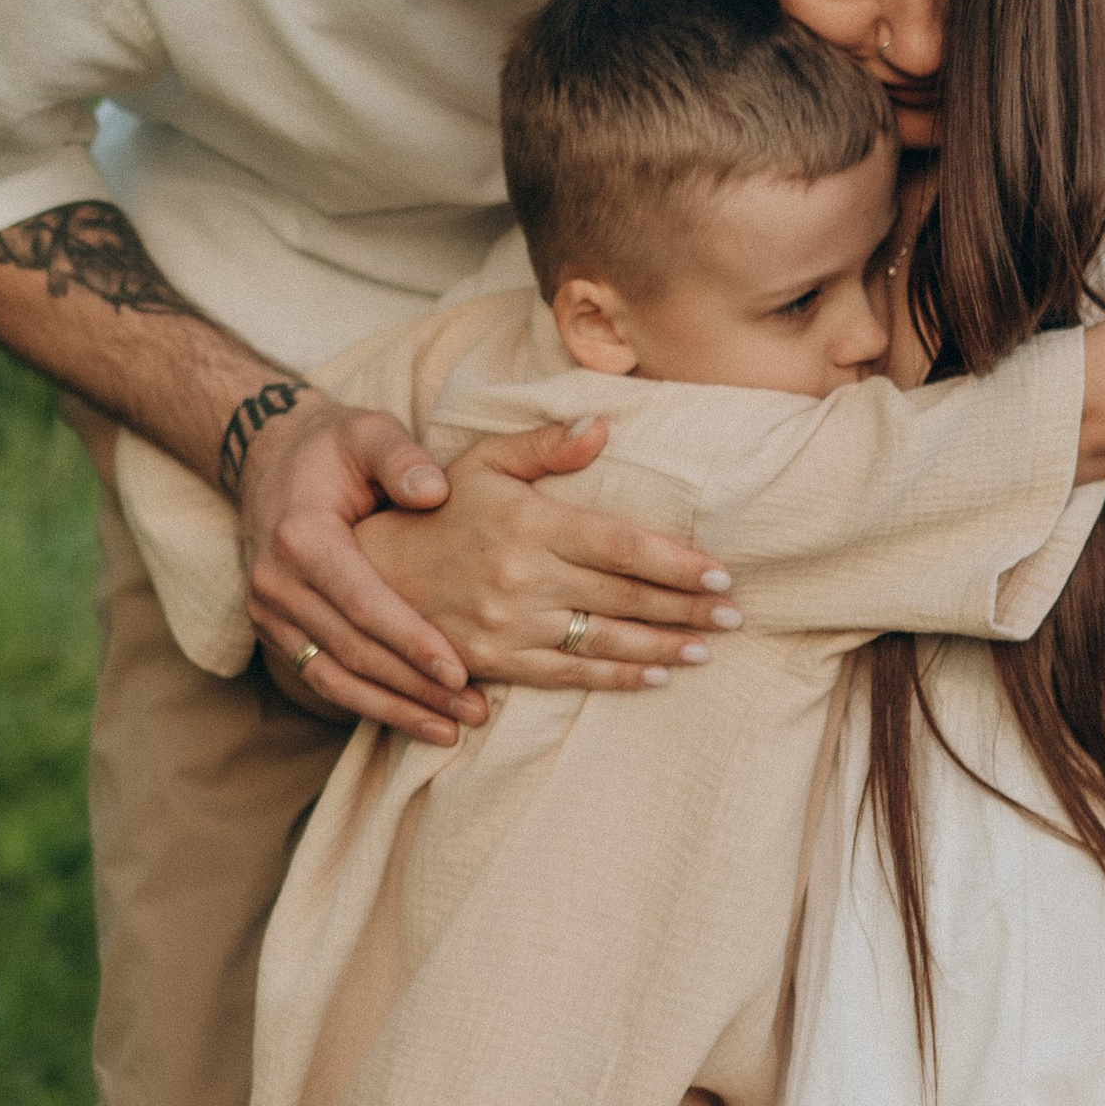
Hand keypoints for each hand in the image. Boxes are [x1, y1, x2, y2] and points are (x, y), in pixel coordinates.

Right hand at [238, 394, 480, 746]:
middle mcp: (276, 582)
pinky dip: (368, 705)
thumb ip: (401, 456)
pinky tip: (414, 720)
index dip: (410, 640)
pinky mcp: (275, 632)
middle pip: (352, 650)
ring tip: (451, 729)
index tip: (458, 671)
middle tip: (474, 710)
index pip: (362, 602)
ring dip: (394, 709)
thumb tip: (435, 492)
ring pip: (334, 677)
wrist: (268, 458)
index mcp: (301, 536)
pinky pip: (322, 679)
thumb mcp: (366, 430)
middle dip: (414, 687)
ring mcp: (269, 613)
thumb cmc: (332, 445)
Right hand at [359, 421, 743, 694]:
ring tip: (708, 650)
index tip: (722, 575)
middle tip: (736, 616)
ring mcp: (511, 625)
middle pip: (626, 598)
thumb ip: (545, 446)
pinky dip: (617, 678)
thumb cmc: (437, 510)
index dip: (676, 564)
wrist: (368, 572)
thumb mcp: (482, 462)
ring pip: (606, 642)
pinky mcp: (497, 661)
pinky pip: (569, 676)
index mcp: (530, 524)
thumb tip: (603, 427)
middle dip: (688, 610)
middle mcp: (525, 577)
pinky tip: (656, 678)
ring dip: (664, 649)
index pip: (622, 545)